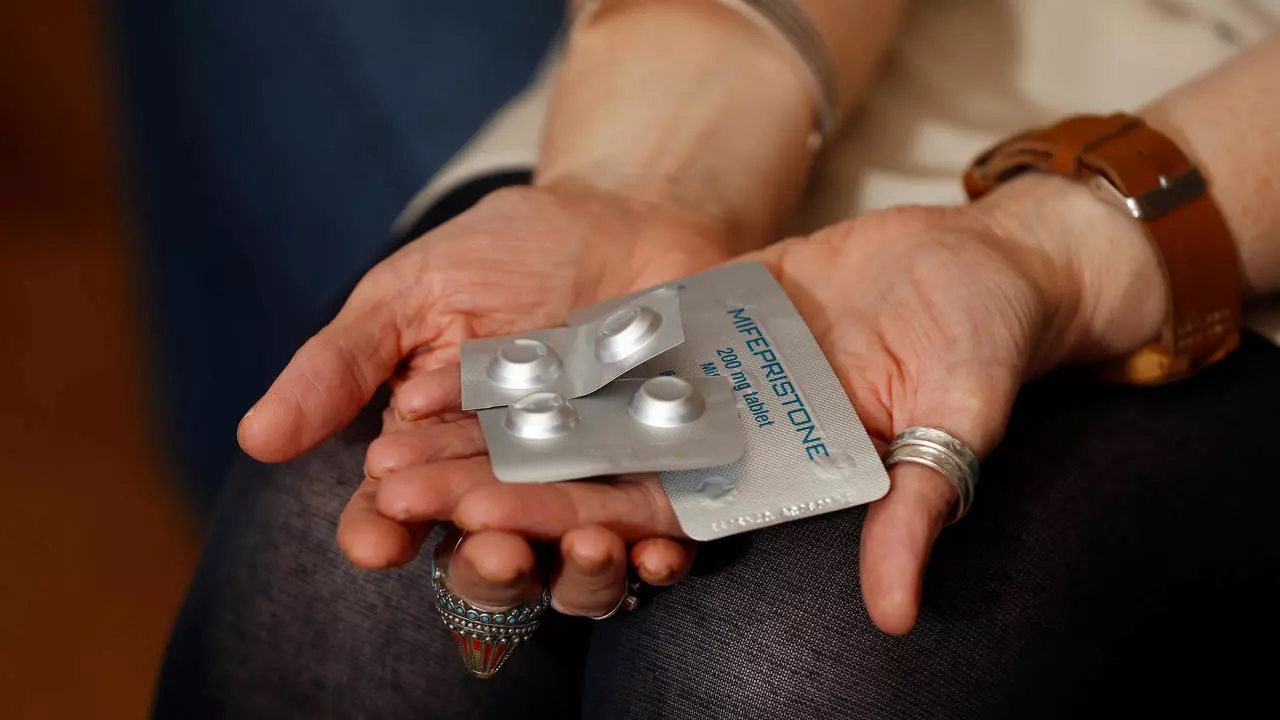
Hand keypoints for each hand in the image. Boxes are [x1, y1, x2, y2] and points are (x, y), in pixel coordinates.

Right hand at [235, 184, 731, 600]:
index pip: (397, 511)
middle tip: (488, 547)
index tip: (377, 539)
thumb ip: (342, 365)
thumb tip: (257, 438)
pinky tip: (656, 557)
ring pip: (576, 564)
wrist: (618, 211)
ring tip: (582, 547)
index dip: (384, 531)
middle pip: (490, 554)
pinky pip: (664, 536)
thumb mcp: (409, 294)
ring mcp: (588, 485)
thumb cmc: (500, 253)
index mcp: (435, 451)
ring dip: (576, 573)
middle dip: (486, 564)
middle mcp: (509, 483)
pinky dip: (661, 557)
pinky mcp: (665, 474)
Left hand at [364, 173, 1166, 630]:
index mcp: (763, 482)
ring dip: (493, 421)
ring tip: (397, 424)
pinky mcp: (695, 323)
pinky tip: (463, 353)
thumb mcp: (959, 422)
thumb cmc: (981, 344)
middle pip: (589, 469)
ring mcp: (699, 381)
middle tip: (390, 486)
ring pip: (579, 408)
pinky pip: (607, 340)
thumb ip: (916, 507)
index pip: (647, 518)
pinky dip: (540, 350)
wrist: (978, 263)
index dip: (560, 525)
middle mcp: (718, 442)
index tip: (472, 530)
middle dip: (493, 480)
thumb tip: (895, 616)